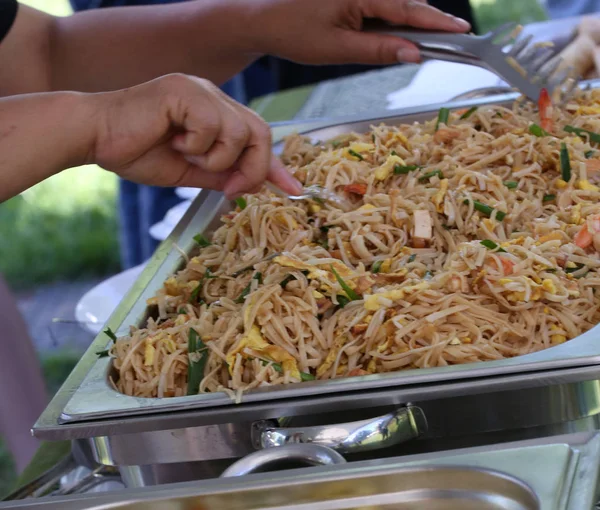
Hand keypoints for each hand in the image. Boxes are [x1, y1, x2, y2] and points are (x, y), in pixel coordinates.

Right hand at [89, 74, 300, 197]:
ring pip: (241, 131)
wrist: (96, 137)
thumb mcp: (189, 172)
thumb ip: (221, 174)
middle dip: (253, 168)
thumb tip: (253, 186)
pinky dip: (198, 145)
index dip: (275, 165)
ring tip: (187, 156)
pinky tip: (174, 141)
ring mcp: (201, 90)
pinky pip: (213, 126)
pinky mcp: (185, 90)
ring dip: (218, 158)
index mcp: (216, 113)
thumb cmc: (137, 152)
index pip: (258, 137)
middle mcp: (213, 97)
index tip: (293, 190)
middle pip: (261, 132)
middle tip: (231, 188)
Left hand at [247, 0, 469, 64]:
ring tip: (431, 37)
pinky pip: (381, 3)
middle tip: (455, 36)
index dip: (437, 21)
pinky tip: (398, 34)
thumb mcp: (337, 48)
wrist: (263, 19)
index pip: (408, 8)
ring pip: (395, 1)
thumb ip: (378, 50)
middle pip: (406, 1)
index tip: (462, 30)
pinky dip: (392, 17)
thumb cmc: (294, 33)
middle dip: (429, 19)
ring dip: (410, 19)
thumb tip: (414, 54)